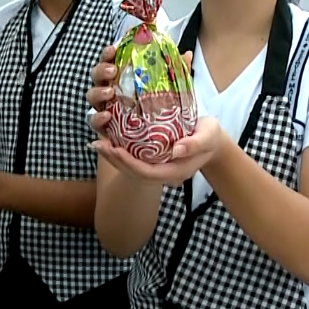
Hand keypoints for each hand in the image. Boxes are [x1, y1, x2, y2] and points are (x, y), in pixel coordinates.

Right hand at [86, 46, 193, 137]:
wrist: (161, 135)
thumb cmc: (160, 105)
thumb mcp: (171, 86)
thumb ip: (176, 71)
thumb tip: (188, 54)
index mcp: (121, 75)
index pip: (109, 59)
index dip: (108, 53)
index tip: (113, 48)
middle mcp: (109, 89)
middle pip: (96, 75)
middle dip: (101, 70)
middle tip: (112, 71)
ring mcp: (105, 107)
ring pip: (92, 97)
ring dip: (98, 92)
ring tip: (110, 92)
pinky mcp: (105, 126)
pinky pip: (95, 121)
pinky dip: (98, 118)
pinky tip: (107, 115)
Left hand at [92, 117, 224, 186]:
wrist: (211, 139)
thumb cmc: (210, 136)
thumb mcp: (208, 137)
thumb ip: (195, 144)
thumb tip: (176, 149)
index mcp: (175, 171)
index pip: (147, 172)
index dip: (129, 163)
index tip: (115, 150)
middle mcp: (163, 171)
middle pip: (134, 171)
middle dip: (115, 160)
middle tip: (98, 144)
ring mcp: (158, 165)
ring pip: (131, 165)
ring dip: (113, 156)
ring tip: (97, 143)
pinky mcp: (154, 156)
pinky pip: (134, 156)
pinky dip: (120, 149)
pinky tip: (108, 138)